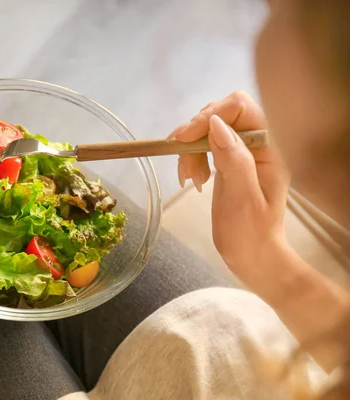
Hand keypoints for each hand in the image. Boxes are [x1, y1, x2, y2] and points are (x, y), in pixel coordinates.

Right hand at [170, 91, 290, 301]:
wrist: (252, 256)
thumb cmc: (250, 234)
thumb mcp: (241, 198)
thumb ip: (233, 158)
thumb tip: (216, 124)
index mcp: (271, 148)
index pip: (240, 107)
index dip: (209, 116)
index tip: (184, 139)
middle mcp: (259, 143)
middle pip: (221, 114)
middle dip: (196, 135)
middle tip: (186, 167)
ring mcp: (244, 151)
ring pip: (209, 128)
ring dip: (191, 149)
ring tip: (189, 178)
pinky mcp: (230, 160)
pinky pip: (205, 144)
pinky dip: (191, 156)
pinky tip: (191, 178)